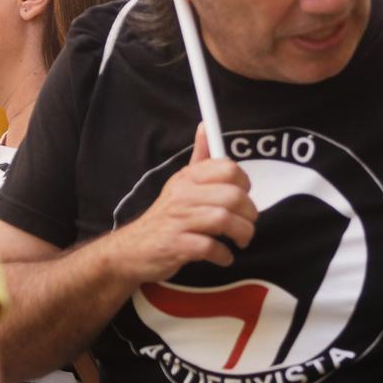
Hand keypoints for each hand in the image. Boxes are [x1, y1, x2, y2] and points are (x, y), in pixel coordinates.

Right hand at [109, 126, 255, 283]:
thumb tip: (206, 125)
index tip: (244, 197)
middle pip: (233, 196)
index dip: (244, 184)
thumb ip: (199, 158)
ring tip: (240, 241)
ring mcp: (178, 220)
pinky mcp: (176, 245)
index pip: (228, 168)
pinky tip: (224, 256)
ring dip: (242, 234)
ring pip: (224, 220)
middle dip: (249, 214)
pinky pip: (210, 247)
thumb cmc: (165, 216)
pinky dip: (224, 255)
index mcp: (188, 178)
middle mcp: (183, 195)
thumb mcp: (180, 183)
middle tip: (247, 224)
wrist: (132, 250)